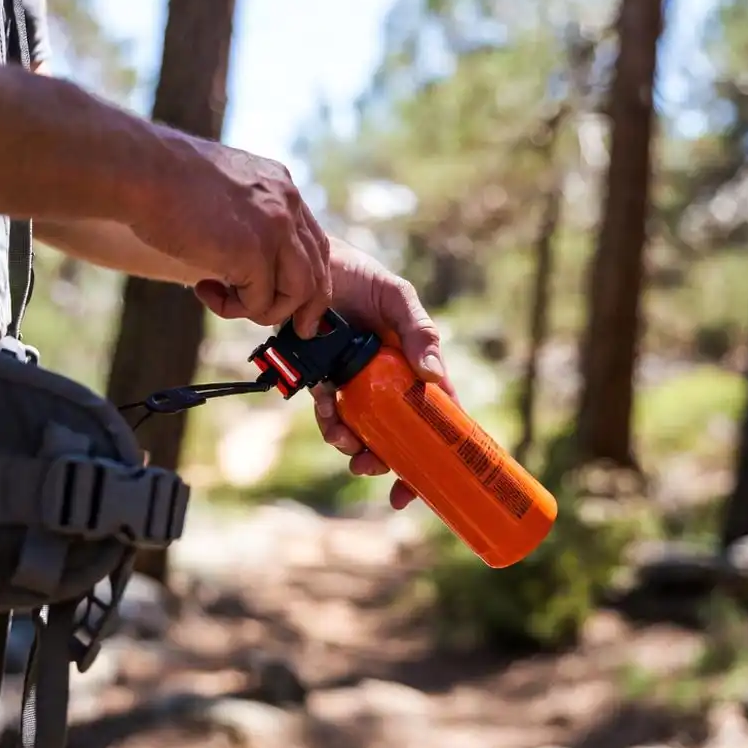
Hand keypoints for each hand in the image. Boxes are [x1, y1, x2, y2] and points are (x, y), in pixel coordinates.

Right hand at [130, 132, 331, 338]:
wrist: (142, 171)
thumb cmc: (164, 181)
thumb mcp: (224, 190)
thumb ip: (246, 217)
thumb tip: (247, 259)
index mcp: (281, 186)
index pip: (314, 242)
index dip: (311, 277)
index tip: (300, 302)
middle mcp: (287, 205)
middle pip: (317, 271)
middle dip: (307, 308)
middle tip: (298, 330)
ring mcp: (274, 229)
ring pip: (298, 293)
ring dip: (265, 310)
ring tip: (227, 302)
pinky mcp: (253, 253)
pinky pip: (260, 303)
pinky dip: (232, 309)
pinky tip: (204, 289)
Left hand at [310, 238, 458, 509]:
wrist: (307, 265)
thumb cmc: (359, 276)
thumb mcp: (396, 298)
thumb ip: (419, 332)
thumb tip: (434, 378)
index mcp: (415, 365)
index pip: (438, 413)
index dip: (440, 451)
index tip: (430, 482)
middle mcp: (389, 380)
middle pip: (398, 433)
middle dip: (387, 460)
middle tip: (369, 468)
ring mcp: (357, 385)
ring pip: (362, 430)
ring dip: (354, 445)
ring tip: (345, 443)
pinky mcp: (325, 382)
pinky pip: (331, 413)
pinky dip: (330, 419)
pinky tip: (326, 406)